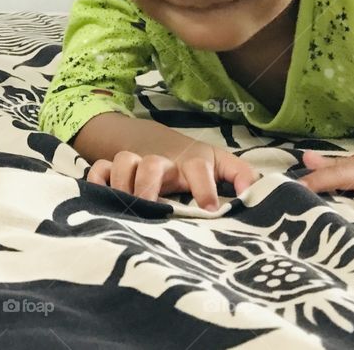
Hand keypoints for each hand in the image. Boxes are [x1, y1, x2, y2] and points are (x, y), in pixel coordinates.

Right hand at [86, 143, 257, 209]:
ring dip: (123, 181)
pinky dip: (97, 179)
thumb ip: (242, 176)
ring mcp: (136, 163)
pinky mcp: (115, 169)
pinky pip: (99, 169)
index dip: (205, 188)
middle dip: (150, 184)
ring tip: (128, 205)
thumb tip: (256, 193)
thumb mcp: (222, 164)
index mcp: (191, 163)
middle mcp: (162, 162)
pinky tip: (100, 195)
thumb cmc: (195, 162)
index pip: (199, 168)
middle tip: (153, 207)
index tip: (211, 211)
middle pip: (152, 164)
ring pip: (123, 162)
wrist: (158, 141)